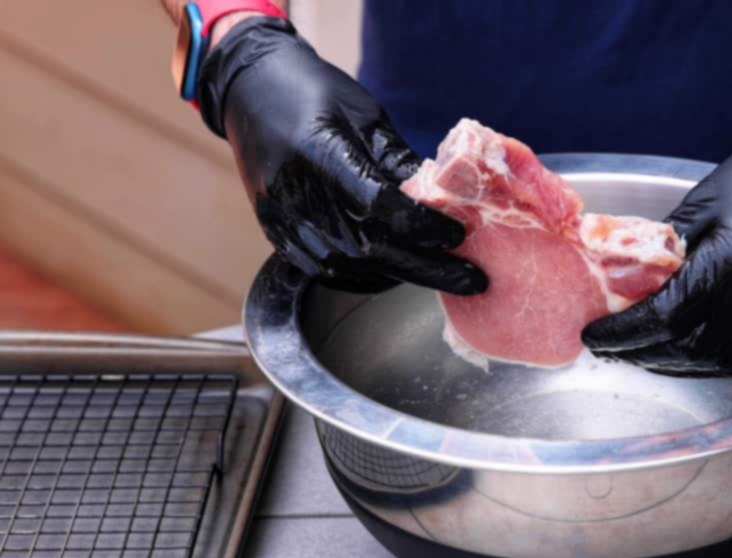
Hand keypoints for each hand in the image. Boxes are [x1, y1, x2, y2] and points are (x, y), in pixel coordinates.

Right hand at [196, 17, 485, 293]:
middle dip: (427, 268)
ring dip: (399, 275)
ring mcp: (282, 218)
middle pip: (371, 248)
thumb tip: (444, 198)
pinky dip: (364, 278)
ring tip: (439, 275)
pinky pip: (323, 271)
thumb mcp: (365, 115)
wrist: (249, 92)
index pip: (380, 206)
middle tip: (471, 280)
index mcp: (321, 154)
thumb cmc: (314, 93)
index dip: (423, 226)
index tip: (458, 235)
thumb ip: (399, 160)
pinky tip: (394, 273)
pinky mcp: (275, 233)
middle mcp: (297, 193)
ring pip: (349, 268)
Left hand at [582, 72, 731, 375]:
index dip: (624, 332)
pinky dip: (705, 362)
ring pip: (713, 360)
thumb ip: (670, 241)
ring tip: (640, 352)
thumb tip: (634, 270)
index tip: (595, 336)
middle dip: (640, 352)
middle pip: (684, 348)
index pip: (664, 316)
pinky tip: (684, 353)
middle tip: (610, 347)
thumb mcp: (707, 199)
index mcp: (730, 262)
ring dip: (670, 363)